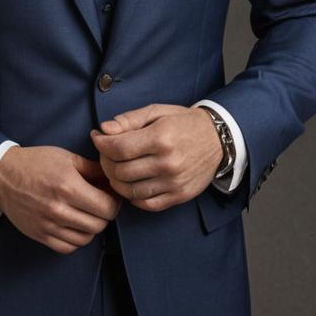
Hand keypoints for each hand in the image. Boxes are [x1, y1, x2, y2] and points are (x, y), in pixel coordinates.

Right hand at [0, 145, 122, 254]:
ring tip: (86, 214)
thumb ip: (92, 169)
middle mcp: (59, 209)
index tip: (111, 196)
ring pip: (85, 238)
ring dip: (91, 227)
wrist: (3, 175)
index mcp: (68, 187)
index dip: (114, 202)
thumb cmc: (36, 162)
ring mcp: (49, 225)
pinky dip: (76, 239)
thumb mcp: (67, 157)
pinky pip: (68, 248)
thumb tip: (112, 179)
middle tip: (100, 204)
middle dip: (105, 214)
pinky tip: (73, 225)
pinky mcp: (40, 235)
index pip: (107, 208)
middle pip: (99, 225)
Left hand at [89, 103, 222, 211]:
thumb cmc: (184, 122)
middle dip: (105, 162)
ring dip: (116, 181)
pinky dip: (132, 196)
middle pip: (121, 171)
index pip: (119, 148)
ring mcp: (174, 182)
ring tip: (115, 168)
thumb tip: (104, 129)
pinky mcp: (179, 196)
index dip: (101, 144)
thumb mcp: (157, 112)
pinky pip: (146, 204)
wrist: (218, 139)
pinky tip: (130, 183)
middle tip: (104, 153)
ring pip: (130, 190)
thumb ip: (129, 120)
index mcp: (161, 137)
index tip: (97, 137)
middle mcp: (168, 163)